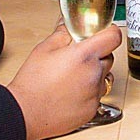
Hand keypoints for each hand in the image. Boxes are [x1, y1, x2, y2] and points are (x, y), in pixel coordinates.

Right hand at [8, 24, 119, 139]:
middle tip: (77, 57)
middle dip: (97, 55)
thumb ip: (62, 34)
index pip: (113, 37)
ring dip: (94, 74)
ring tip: (72, 77)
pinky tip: (70, 92)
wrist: (25, 113)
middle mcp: (94, 75)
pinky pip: (97, 95)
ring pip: (104, 77)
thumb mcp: (44, 49)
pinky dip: (88, 92)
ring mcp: (95, 94)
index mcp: (84, 56)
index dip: (109, 32)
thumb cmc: (31, 84)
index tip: (103, 33)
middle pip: (108, 57)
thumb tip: (69, 26)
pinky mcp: (92, 109)